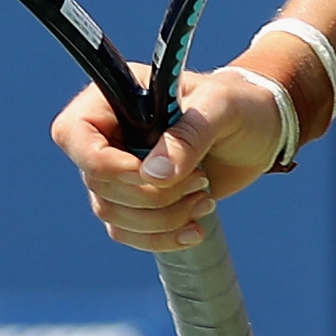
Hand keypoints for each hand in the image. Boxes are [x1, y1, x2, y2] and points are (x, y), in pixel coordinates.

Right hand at [51, 65, 287, 254]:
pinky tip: (195, 229)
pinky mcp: (137, 201)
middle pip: (97, 182)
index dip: (104, 163)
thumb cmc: (240, 104)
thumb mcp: (222, 107)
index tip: (148, 173)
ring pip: (111, 213)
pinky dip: (160, 237)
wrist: (261, 131)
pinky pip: (127, 232)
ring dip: (161, 217)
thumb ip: (190, 135)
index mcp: (116, 97)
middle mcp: (109, 135)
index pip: (74, 134)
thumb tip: (153, 176)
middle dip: (151, 194)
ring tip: (205, 198)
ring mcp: (120, 171)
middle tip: (200, 180)